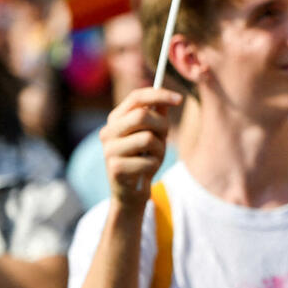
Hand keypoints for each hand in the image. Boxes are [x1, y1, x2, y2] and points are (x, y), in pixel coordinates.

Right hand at [98, 87, 181, 208]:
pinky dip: (154, 165)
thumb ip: (158, 115)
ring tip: (154, 156)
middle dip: (162, 125)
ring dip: (159, 149)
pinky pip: (148, 161)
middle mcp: (108, 132)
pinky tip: (146, 171)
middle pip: (142, 115)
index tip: (180, 99)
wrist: (130, 193)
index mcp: (116, 119)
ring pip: (147, 138)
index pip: (136, 97)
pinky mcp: (115, 169)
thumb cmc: (143, 158)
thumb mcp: (154, 134)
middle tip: (166, 136)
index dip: (159, 95)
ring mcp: (109, 150)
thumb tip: (167, 98)